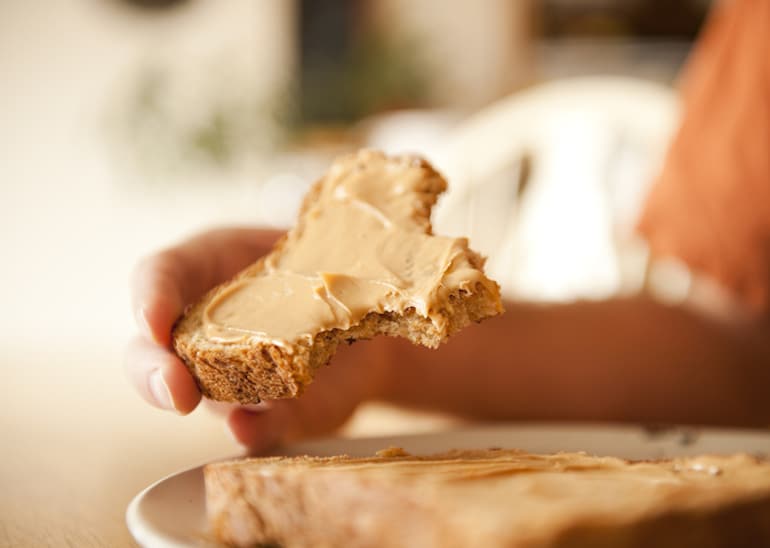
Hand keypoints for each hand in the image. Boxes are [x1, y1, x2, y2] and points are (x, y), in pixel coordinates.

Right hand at [126, 227, 390, 452]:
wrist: (369, 310)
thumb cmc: (322, 263)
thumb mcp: (311, 244)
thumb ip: (305, 252)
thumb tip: (320, 251)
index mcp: (208, 267)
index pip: (159, 277)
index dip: (149, 299)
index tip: (154, 322)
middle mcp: (207, 328)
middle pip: (153, 353)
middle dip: (155, 374)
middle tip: (175, 390)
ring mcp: (233, 375)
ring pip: (200, 395)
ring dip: (208, 404)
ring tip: (225, 408)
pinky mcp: (272, 409)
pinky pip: (255, 424)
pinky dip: (252, 429)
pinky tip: (247, 428)